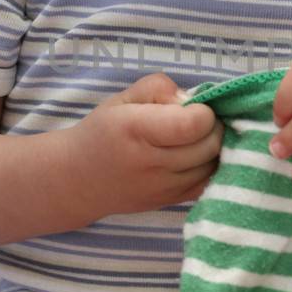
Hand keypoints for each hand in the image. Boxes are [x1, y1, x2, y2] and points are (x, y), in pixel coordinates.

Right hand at [67, 73, 224, 216]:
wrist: (78, 180)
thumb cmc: (103, 132)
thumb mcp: (122, 98)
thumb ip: (158, 88)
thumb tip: (190, 100)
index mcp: (136, 129)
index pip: (194, 124)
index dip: (203, 112)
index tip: (192, 108)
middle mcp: (151, 163)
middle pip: (210, 145)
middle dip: (213, 128)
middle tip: (198, 121)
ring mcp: (162, 188)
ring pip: (213, 166)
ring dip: (213, 149)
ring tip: (195, 139)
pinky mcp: (170, 202)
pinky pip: (208, 184)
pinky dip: (209, 168)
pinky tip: (196, 158)